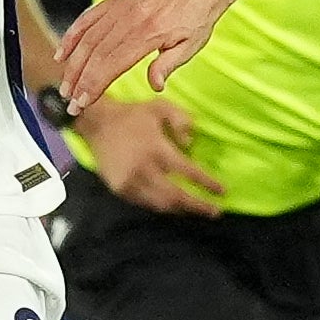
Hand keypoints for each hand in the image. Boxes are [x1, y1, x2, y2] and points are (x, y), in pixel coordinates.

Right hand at [61, 0, 239, 104]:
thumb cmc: (196, 18)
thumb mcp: (191, 46)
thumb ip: (168, 65)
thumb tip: (155, 86)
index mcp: (149, 32)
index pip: (112, 64)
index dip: (93, 85)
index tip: (82, 103)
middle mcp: (131, 17)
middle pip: (95, 53)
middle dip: (79, 80)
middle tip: (70, 101)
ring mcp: (120, 5)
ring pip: (88, 37)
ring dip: (73, 63)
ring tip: (65, 85)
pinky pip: (88, 17)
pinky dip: (73, 35)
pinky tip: (63, 54)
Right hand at [81, 95, 224, 214]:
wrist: (97, 124)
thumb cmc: (133, 116)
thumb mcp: (160, 107)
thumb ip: (181, 120)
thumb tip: (191, 144)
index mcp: (156, 149)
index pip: (188, 172)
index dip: (207, 183)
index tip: (222, 191)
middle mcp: (144, 169)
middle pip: (176, 196)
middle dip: (198, 206)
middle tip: (215, 212)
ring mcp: (130, 182)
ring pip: (161, 205)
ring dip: (182, 210)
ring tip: (197, 210)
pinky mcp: (120, 190)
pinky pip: (146, 204)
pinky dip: (163, 207)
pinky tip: (174, 206)